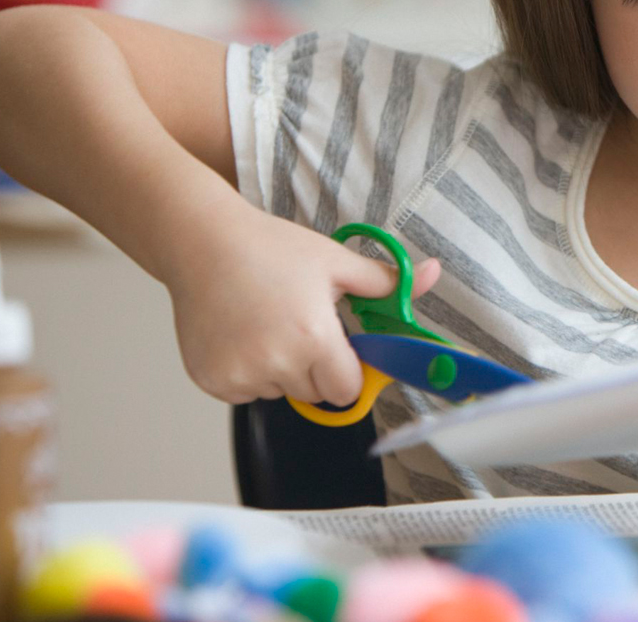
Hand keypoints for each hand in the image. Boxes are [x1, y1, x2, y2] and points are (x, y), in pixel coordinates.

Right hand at [165, 206, 440, 405]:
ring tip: (264, 324)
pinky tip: (240, 334)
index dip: (347, 370)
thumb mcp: (336, 261)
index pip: (347, 390)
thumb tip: (434, 272)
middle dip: (314, 369)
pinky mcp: (212, 381)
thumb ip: (387, 280)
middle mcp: (277, 363)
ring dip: (279, 370)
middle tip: (297, 325)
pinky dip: (247, 372)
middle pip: (314, 395)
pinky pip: (244, 392)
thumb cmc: (271, 248)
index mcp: (314, 338)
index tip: (337, 347)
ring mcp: (240, 375)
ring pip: (279, 393)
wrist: (203, 243)